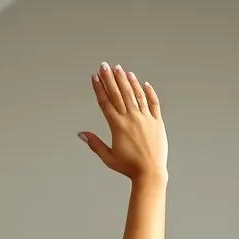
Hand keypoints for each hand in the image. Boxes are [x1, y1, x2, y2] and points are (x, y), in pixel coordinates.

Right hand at [79, 64, 167, 180]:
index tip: (94, 77)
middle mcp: (131, 118)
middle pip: (119, 94)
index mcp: (118, 126)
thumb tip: (81, 134)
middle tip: (104, 65)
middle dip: (110, 78)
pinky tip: (143, 83)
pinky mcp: (157, 121)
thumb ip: (95, 144)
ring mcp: (145, 118)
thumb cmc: (128, 167)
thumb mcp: (108, 158)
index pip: (106, 102)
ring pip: (135, 94)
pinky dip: (148, 91)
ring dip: (127, 80)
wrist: (150, 172)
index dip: (99, 88)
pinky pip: (153, 102)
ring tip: (120, 69)